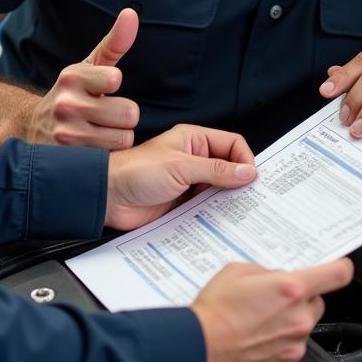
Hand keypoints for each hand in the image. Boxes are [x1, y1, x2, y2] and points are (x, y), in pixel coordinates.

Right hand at [28, 8, 140, 148]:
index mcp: (73, 77)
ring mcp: (66, 135)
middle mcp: (67, 104)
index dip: (115, 86)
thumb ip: (115, 41)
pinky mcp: (69, 160)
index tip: (105, 88)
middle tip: (108, 115)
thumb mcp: (90, 66)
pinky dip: (109, 156)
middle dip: (124, 117)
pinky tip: (94, 148)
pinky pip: (112, 159)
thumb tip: (131, 13)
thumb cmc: (72, 93)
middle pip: (128, 114)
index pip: (115, 78)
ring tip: (101, 131)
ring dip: (118, 138)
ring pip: (123, 139)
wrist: (30, 128)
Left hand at [105, 124, 256, 230]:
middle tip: (252, 198)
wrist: (108, 197)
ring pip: (219, 190)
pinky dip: (215, 214)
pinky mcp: (183, 203)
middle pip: (228, 168)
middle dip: (240, 181)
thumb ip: (216, 170)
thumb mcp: (181, 167)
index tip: (252, 178)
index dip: (244, 159)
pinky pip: (206, 207)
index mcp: (194, 140)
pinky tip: (220, 221)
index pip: (232, 144)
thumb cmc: (137, 172)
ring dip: (228, 200)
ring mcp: (189, 182)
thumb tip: (247, 172)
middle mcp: (194, 159)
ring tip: (238, 212)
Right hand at [192, 259, 353, 361]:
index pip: (337, 274)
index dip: (341, 266)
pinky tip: (258, 334)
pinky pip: (291, 345)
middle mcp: (298, 318)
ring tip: (260, 316)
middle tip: (276, 295)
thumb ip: (269, 271)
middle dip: (301, 296)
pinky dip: (280, 339)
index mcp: (291, 288)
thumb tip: (278, 277)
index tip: (340, 265)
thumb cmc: (215, 310)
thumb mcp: (240, 270)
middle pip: (318, 301)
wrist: (200, 347)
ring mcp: (293, 344)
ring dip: (290, 318)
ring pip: (304, 324)